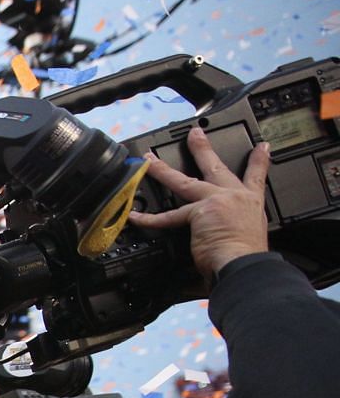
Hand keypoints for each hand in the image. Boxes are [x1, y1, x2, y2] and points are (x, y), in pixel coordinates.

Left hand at [129, 127, 270, 280]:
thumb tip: (223, 239)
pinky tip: (135, 216)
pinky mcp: (199, 212)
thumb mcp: (250, 236)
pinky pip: (168, 217)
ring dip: (164, 170)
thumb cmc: (247, 257)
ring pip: (184, 182)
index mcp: (251, 204)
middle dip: (203, 148)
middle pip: (216, 167)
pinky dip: (150, 219)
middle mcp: (235, 197)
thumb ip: (236, 230)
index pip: (257, 176)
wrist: (245, 264)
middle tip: (195, 133)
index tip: (261, 147)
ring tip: (150, 161)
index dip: (259, 160)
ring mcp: (216, 201)